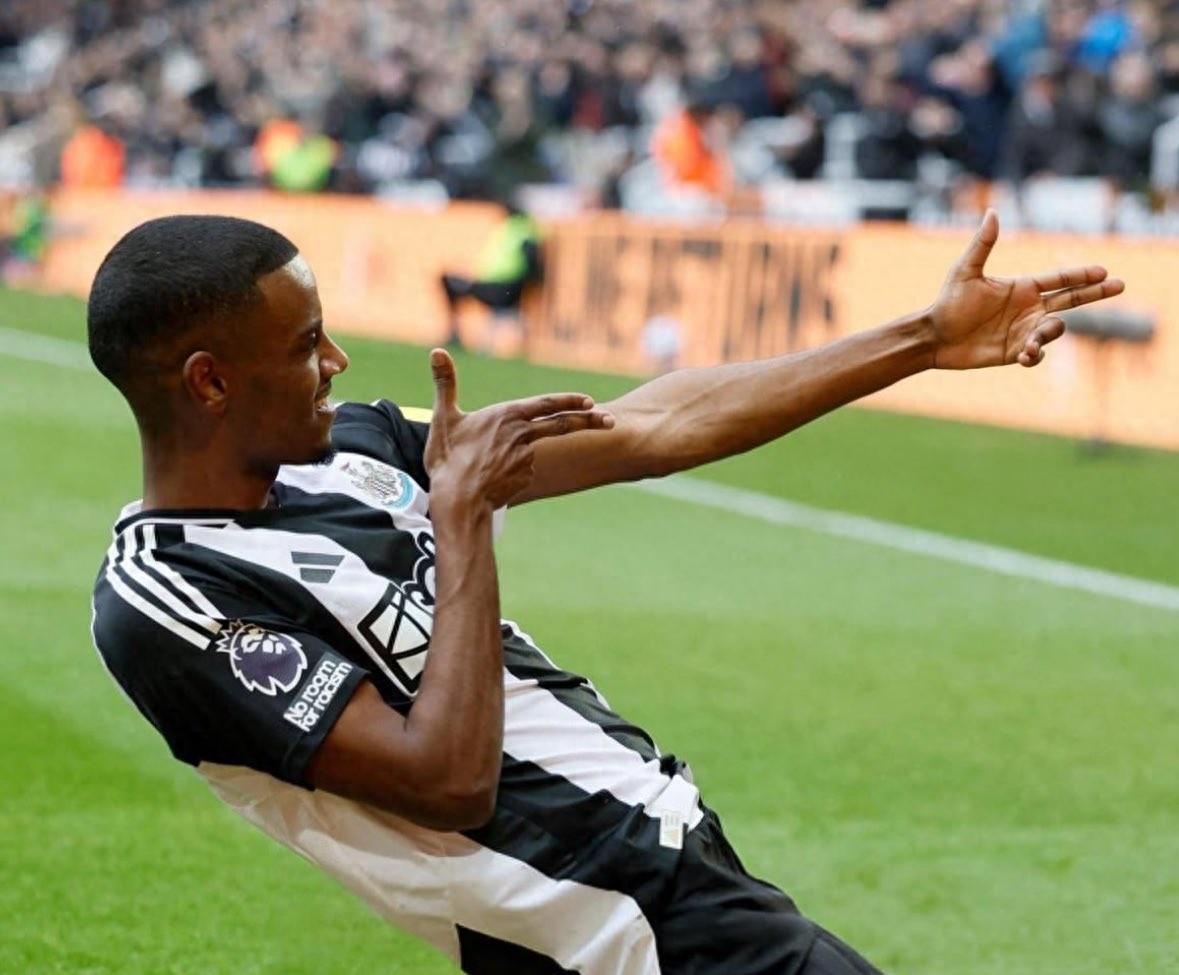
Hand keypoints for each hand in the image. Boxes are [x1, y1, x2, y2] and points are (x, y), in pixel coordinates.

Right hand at [423, 349, 613, 510]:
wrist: (458, 501)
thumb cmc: (449, 458)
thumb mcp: (443, 417)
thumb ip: (445, 383)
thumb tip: (436, 351)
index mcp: (508, 415)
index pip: (548, 403)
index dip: (570, 400)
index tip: (590, 401)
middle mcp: (524, 435)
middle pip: (563, 425)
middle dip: (590, 422)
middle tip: (611, 421)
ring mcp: (528, 458)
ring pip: (533, 449)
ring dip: (522, 452)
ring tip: (490, 462)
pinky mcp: (526, 478)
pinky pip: (524, 469)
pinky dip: (512, 469)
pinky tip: (491, 477)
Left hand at [927, 210, 1124, 369]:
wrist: (934, 337)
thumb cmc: (947, 302)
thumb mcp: (965, 272)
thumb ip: (982, 244)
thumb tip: (992, 212)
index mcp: (1022, 287)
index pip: (1059, 279)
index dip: (1081, 274)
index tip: (1104, 270)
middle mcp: (1028, 308)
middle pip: (1071, 299)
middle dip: (1095, 293)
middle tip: (1120, 285)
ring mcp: (1024, 330)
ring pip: (1054, 330)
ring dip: (1049, 334)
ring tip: (1033, 342)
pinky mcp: (1015, 352)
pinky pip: (1037, 354)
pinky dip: (1037, 355)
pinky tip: (1027, 355)